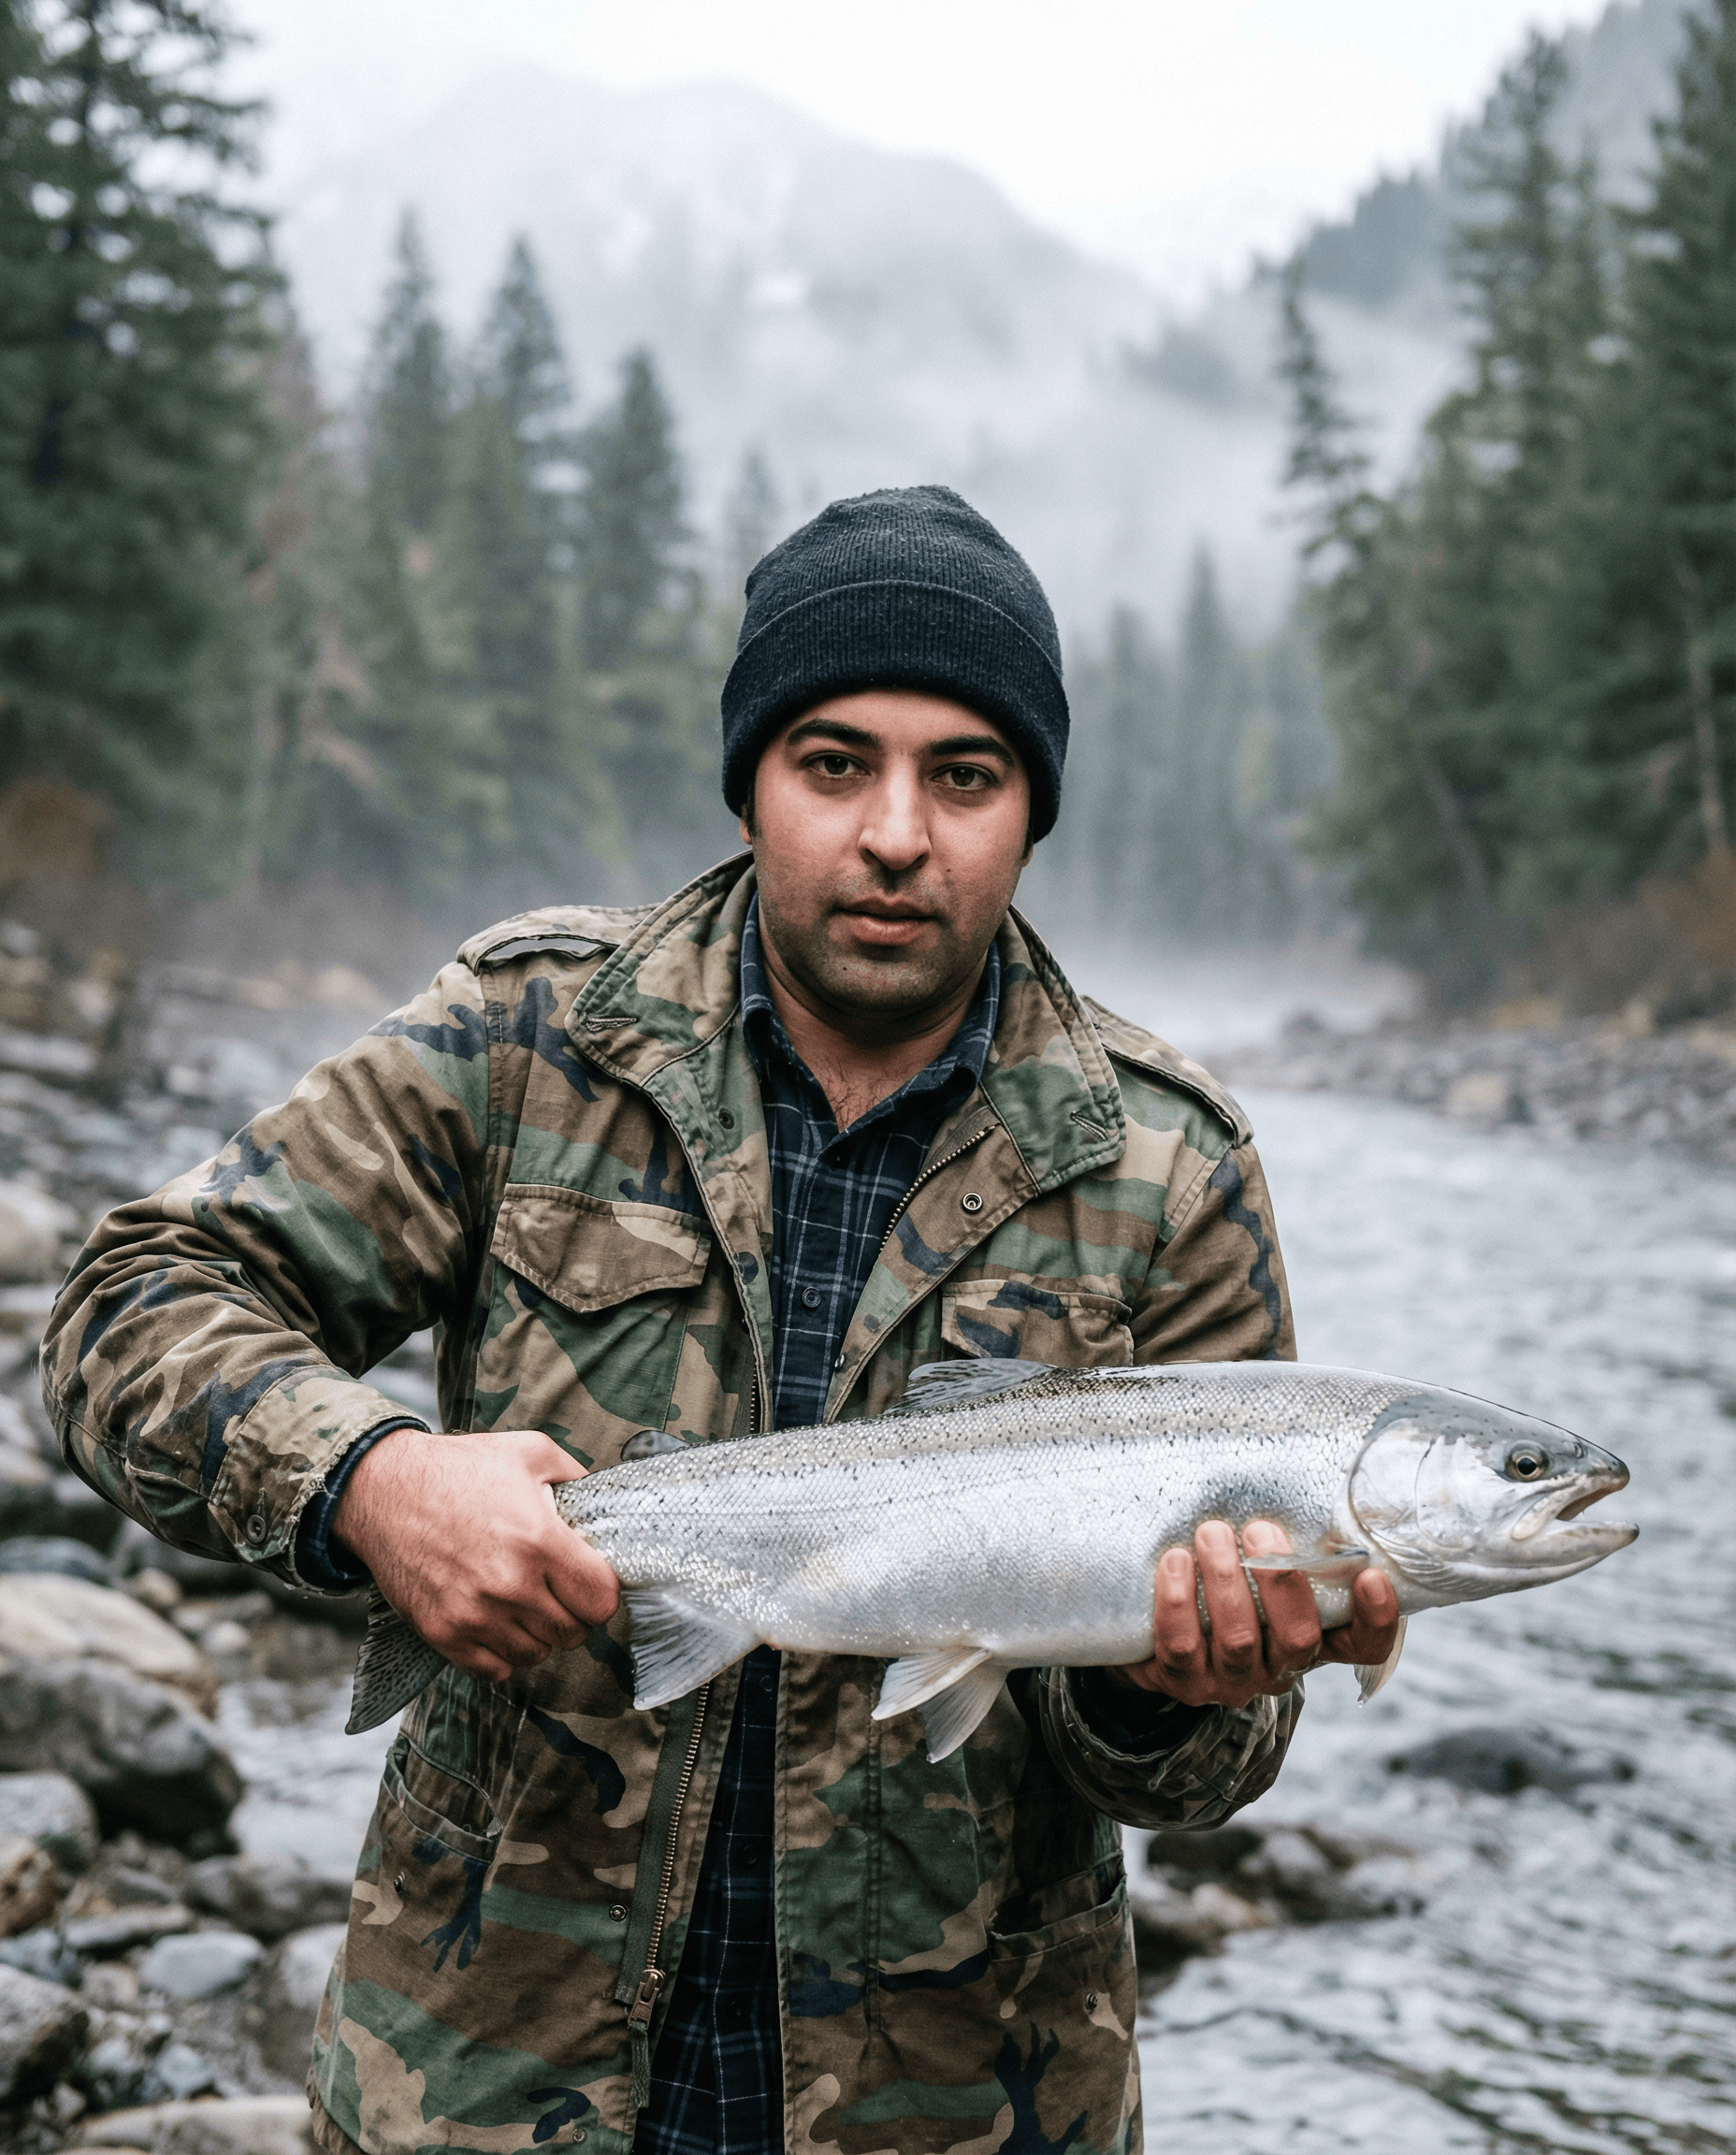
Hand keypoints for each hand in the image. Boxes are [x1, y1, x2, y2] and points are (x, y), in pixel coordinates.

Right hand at [334, 1428, 620, 1682]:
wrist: (383, 1490)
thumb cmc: (456, 1469)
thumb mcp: (529, 1451)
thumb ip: (575, 1476)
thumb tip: (602, 1501)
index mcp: (538, 1539)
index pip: (600, 1600)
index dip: (602, 1592)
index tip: (590, 1581)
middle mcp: (509, 1584)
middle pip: (572, 1633)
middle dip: (573, 1613)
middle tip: (559, 1592)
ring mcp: (474, 1614)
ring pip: (536, 1655)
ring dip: (538, 1634)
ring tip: (526, 1604)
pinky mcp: (443, 1633)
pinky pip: (495, 1670)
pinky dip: (503, 1653)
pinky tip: (499, 1623)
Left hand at [1113, 1518, 1399, 1708]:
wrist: (1157, 1631)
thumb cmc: (1225, 1583)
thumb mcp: (1263, 1566)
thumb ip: (1290, 1544)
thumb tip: (1305, 1479)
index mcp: (1313, 1639)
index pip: (1363, 1646)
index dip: (1376, 1620)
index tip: (1371, 1575)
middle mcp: (1279, 1667)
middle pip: (1299, 1638)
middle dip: (1280, 1579)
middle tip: (1259, 1529)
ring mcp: (1232, 1680)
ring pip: (1239, 1640)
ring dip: (1225, 1579)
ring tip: (1211, 1532)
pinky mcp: (1183, 1681)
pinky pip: (1182, 1646)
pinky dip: (1178, 1600)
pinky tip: (1175, 1561)